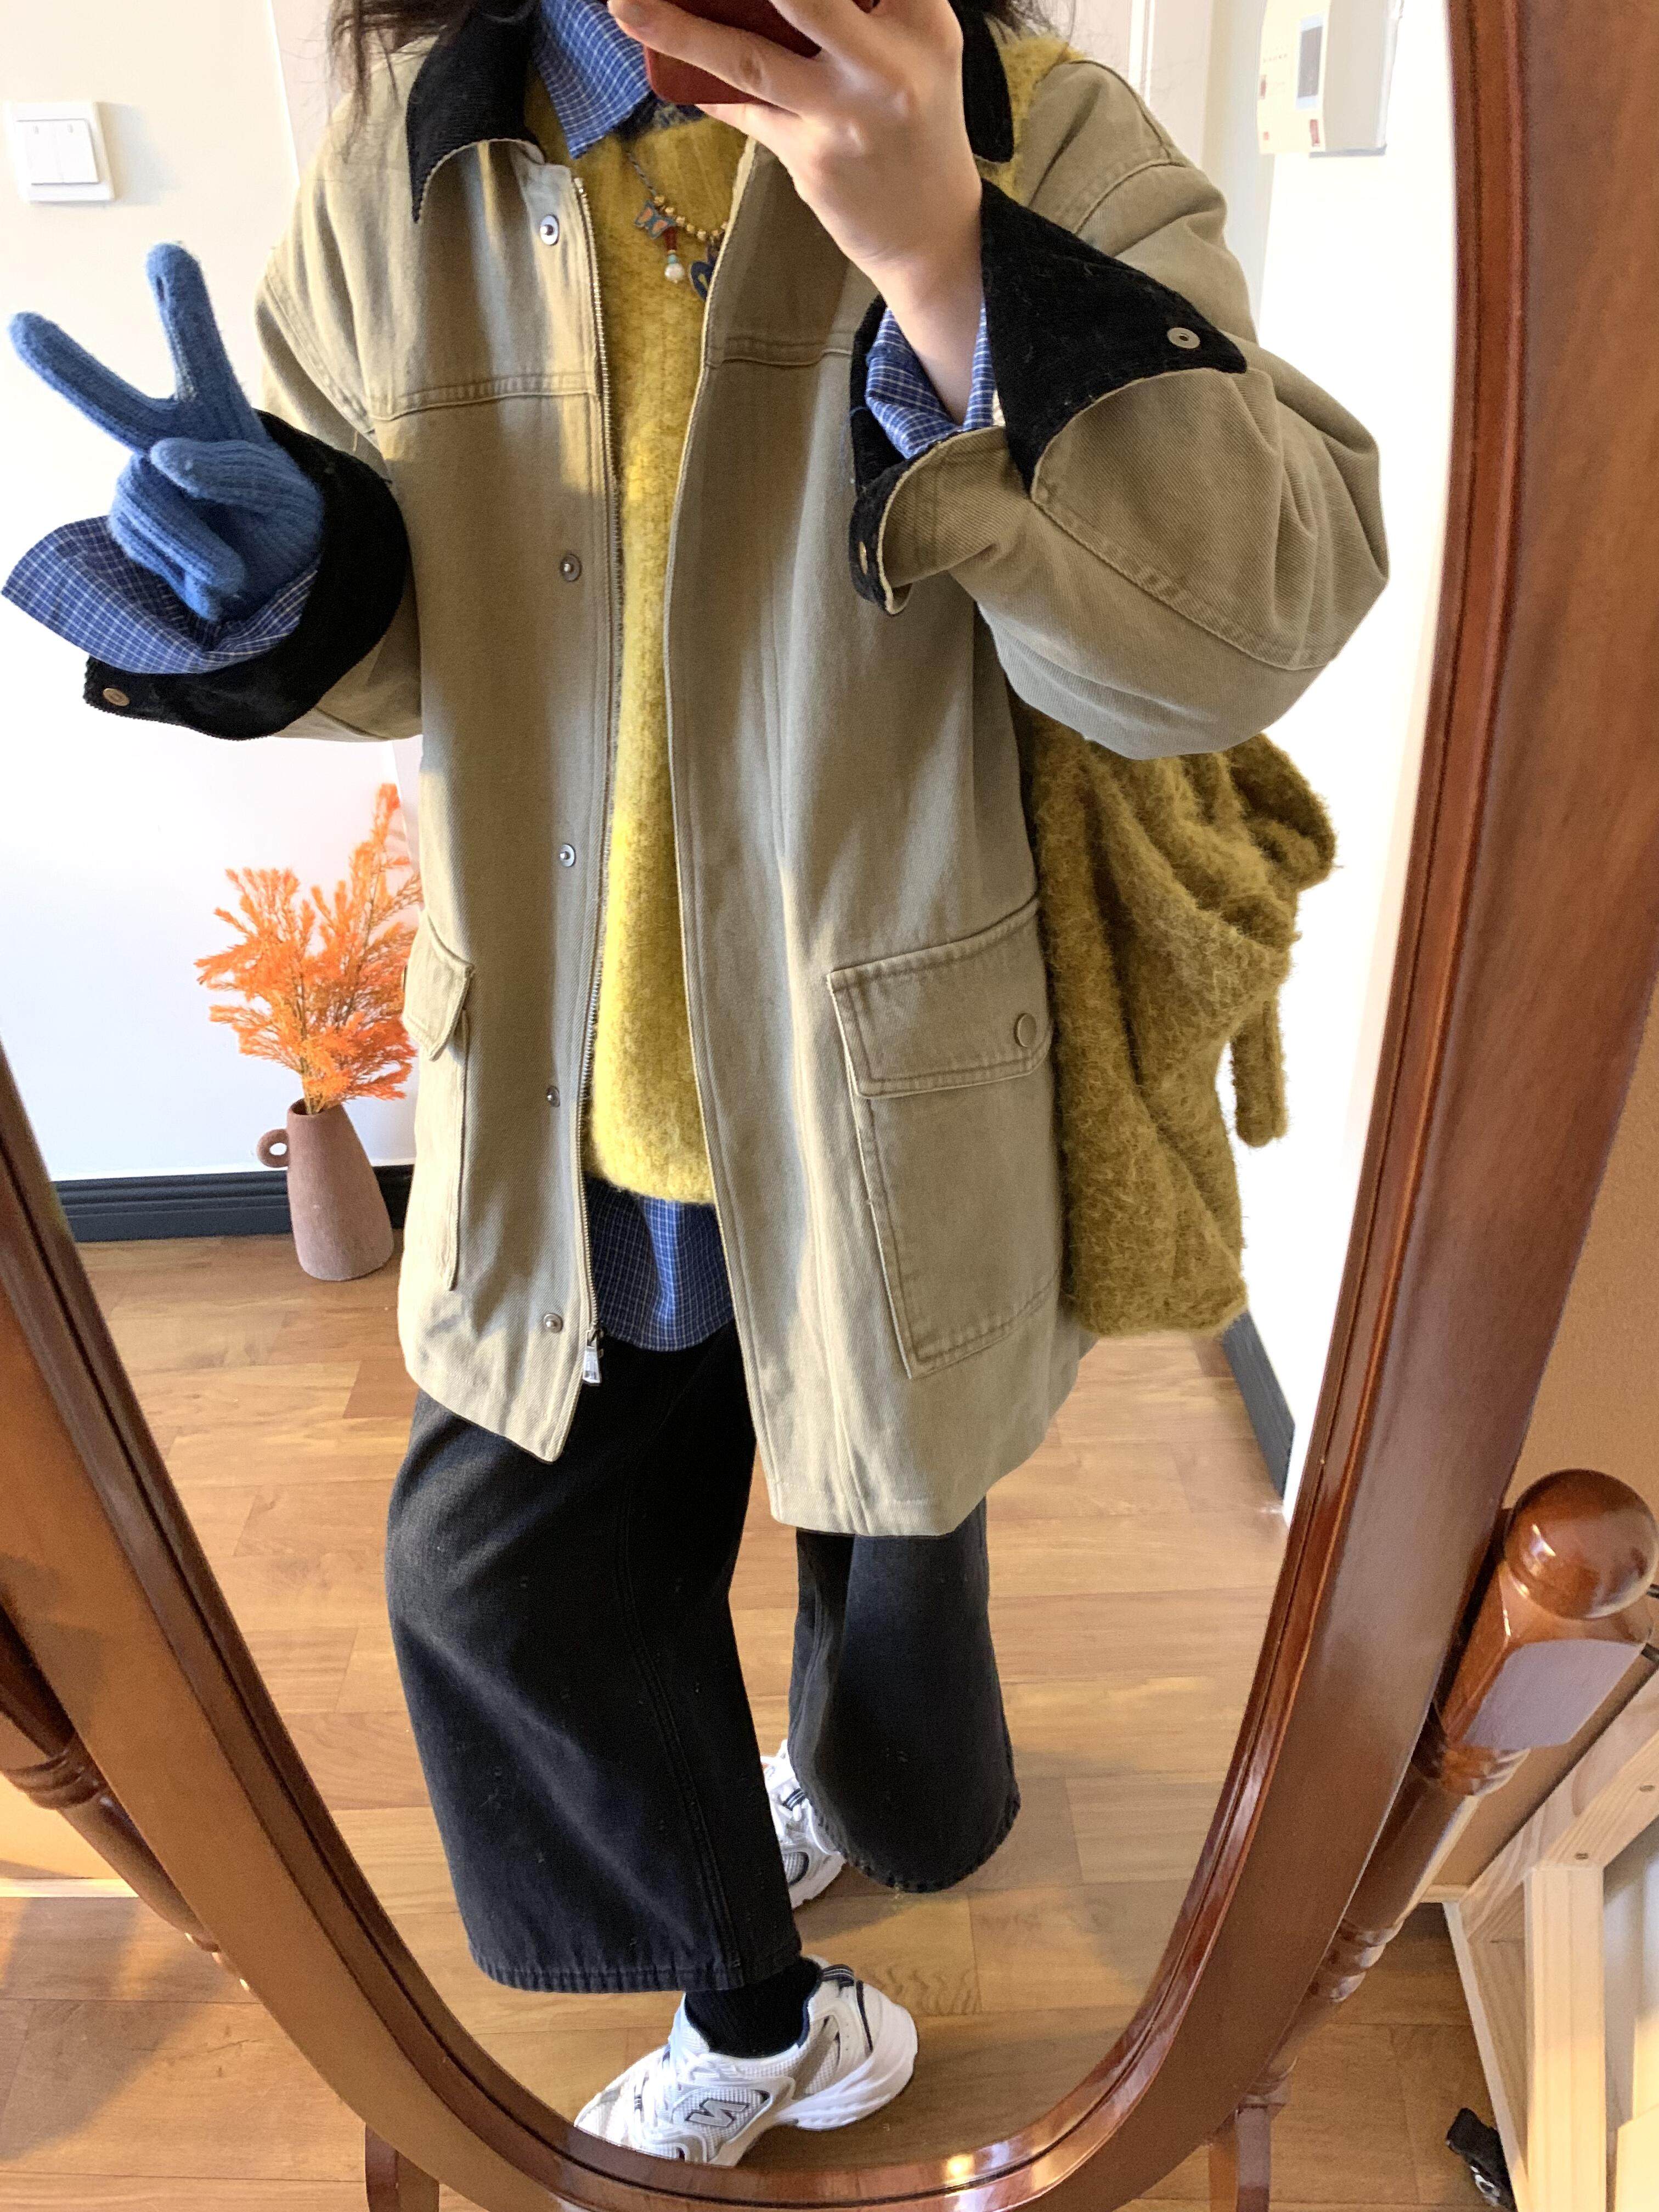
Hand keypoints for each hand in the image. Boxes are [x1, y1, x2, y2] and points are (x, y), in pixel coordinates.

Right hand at [9, 244, 322, 622]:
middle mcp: (166, 438)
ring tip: (233, 569)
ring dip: (193, 541)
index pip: (199, 354)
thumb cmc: (288, 521)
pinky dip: (185, 565)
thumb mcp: (285, 497)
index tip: (167, 254)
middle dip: (69, 368)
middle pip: (111, 401)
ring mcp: (143, 483)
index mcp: (213, 412)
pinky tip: (211, 578)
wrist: (277, 582)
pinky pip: (144, 541)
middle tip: (23, 325)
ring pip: (145, 501)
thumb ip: (236, 472)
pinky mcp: (132, 529)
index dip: (183, 307)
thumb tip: (162, 456)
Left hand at [607, 0, 984, 418]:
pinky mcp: (809, 160)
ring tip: (626, 2)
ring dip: (681, 25)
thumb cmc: (914, 132)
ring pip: (750, 57)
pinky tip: (665, 64)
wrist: (936, 239)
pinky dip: (700, 84)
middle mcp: (888, 64)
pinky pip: (741, 112)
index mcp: (924, 22)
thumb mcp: (915, 51)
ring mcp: (845, 117)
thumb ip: (861, 11)